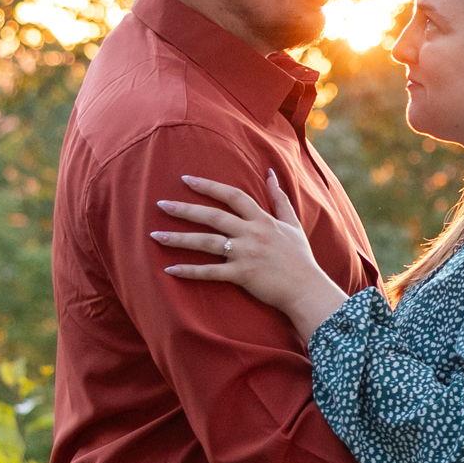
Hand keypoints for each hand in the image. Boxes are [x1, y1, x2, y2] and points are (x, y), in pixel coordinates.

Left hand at [150, 171, 346, 336]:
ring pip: (206, 242)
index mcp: (262, 220)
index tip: (186, 179)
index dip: (208, 186)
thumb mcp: (293, 224)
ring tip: (155, 235)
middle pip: (213, 216)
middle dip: (185, 209)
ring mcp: (246, 254)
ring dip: (179, 238)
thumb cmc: (301, 258)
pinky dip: (190, 270)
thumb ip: (279, 199)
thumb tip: (270, 173)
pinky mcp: (243, 275)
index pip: (232, 195)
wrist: (308, 289)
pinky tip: (170, 268)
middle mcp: (252, 233)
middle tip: (160, 203)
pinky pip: (211, 272)